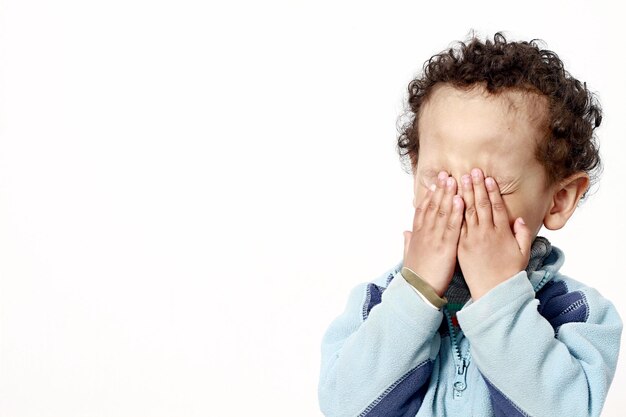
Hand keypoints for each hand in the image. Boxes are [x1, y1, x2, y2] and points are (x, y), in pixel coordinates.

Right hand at [403, 171, 464, 296]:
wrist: (418, 290)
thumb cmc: (415, 274)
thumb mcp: (409, 255)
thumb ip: (408, 242)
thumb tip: (405, 232)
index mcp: (417, 235)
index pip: (423, 210)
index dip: (429, 196)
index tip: (434, 183)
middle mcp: (425, 232)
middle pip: (433, 206)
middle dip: (440, 189)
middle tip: (446, 174)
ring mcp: (435, 238)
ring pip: (442, 211)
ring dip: (448, 195)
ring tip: (454, 180)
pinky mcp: (446, 246)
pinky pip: (452, 225)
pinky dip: (455, 211)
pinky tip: (460, 199)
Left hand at [457, 168, 532, 299]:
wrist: (493, 292)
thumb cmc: (509, 273)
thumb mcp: (522, 253)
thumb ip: (522, 234)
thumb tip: (519, 219)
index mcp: (502, 233)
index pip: (496, 206)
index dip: (491, 191)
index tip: (487, 177)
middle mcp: (486, 233)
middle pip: (480, 205)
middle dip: (475, 186)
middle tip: (471, 170)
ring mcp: (471, 239)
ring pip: (466, 212)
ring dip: (462, 194)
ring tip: (458, 179)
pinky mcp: (461, 246)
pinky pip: (455, 225)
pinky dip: (452, 212)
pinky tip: (448, 200)